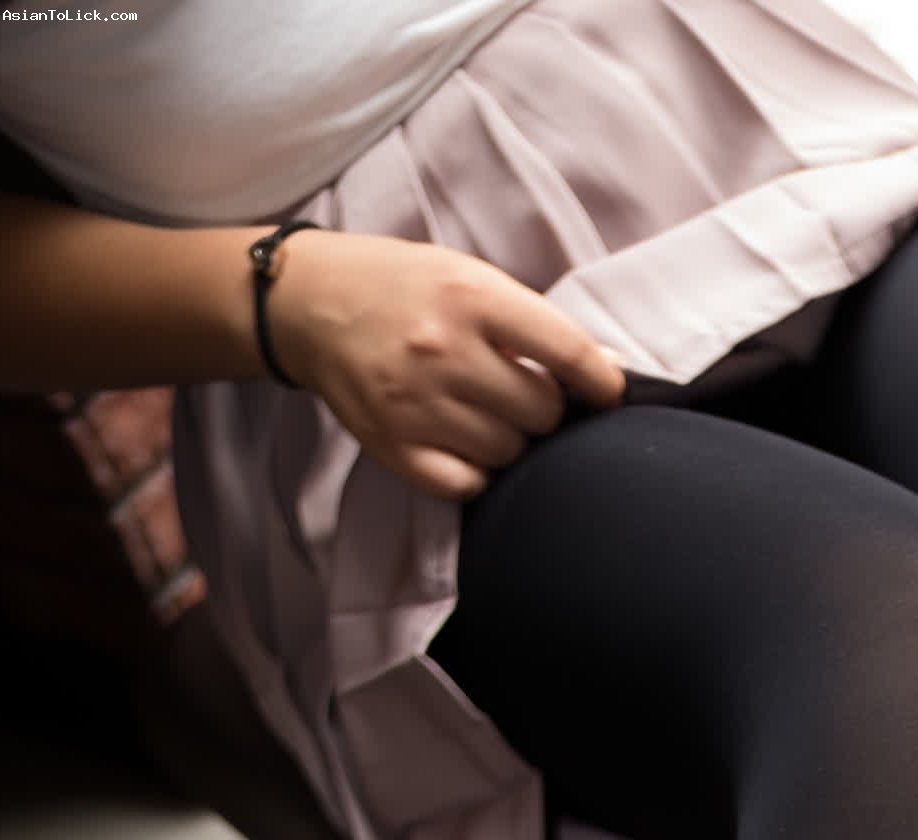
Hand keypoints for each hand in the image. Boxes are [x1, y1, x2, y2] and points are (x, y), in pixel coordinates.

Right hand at [264, 227, 625, 499]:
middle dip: (543, 409)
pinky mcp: (392, 445)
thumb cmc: (401, 288)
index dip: (601, 382)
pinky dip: (475, 472)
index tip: (608, 394)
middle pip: (542, 414)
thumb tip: (605, 371)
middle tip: (519, 393)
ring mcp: (415, 402)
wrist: (309, 304)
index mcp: (470, 296)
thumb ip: (530, 323)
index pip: (567, 351)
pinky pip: (467, 485)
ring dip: (508, 440)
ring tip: (481, 412)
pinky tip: (462, 443)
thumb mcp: (466, 277)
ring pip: (509, 453)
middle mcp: (443, 349)